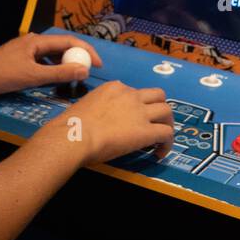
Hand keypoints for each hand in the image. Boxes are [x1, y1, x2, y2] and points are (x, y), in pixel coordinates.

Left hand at [0, 32, 104, 97]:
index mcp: (37, 41)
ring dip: (64, 67)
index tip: (99, 66)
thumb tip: (85, 70)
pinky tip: (54, 84)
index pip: (69, 42)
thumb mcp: (31, 76)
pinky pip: (42, 65)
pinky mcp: (19, 63)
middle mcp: (33, 44)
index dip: (86, 52)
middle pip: (62, 48)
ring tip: (75, 81)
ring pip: (52, 58)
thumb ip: (58, 73)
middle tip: (89, 75)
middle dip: (77, 60)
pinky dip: (51, 73)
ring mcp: (25, 53)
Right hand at [38, 81, 174, 166]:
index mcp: (114, 88)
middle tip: (155, 122)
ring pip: (167, 110)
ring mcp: (140, 112)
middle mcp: (130, 95)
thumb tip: (98, 121)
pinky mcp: (146, 131)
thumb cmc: (72, 125)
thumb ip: (98, 108)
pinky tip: (159, 152)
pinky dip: (168, 143)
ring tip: (162, 137)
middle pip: (157, 95)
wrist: (75, 135)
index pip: (134, 91)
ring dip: (167, 123)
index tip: (133, 117)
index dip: (137, 105)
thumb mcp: (86, 106)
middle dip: (159, 108)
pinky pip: (167, 133)